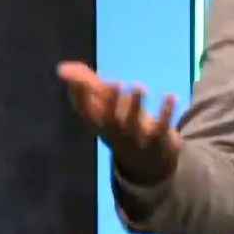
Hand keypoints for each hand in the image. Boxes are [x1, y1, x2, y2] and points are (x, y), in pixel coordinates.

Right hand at [57, 61, 181, 183]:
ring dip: (136, 105)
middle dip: (111, 101)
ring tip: (138, 86)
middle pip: (109, 119)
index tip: (78, 80)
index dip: (80, 97)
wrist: (149, 165)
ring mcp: (136, 139)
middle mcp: (115, 134)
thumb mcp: (104, 110)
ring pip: (134, 123)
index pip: (85, 113)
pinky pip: (162, 126)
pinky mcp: (158, 140)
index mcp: (99, 125)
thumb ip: (87, 87)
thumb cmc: (122, 128)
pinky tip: (171, 95)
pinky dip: (167, 112)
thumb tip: (62, 68)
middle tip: (114, 82)